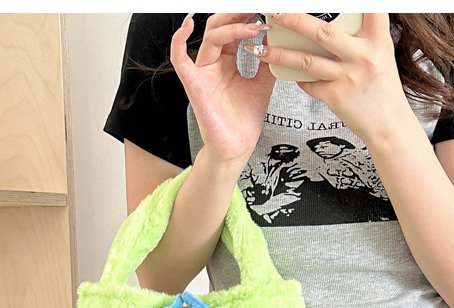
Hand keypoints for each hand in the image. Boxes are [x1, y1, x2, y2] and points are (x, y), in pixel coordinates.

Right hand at [170, 13, 275, 167]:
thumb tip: (273, 35)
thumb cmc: (244, 120)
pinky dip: (179, 40)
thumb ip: (266, 60)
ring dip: (232, 27)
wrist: (237, 147)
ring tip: (254, 25)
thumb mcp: (262, 84)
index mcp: (227, 61)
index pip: (233, 30)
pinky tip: (188, 24)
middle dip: (238, 15)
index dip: (247, 18)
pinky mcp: (193, 85)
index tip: (266, 11)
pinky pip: (179, 59)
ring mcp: (202, 73)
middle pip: (219, 27)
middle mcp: (212, 63)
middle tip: (258, 8)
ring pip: (210, 37)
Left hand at [254, 13, 411, 144]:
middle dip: (294, 19)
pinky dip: (298, 77)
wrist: (388, 124)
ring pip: (306, 61)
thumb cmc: (383, 88)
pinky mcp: (334, 97)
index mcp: (378, 39)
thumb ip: (364, 35)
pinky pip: (309, 83)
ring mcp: (347, 77)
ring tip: (262, 48)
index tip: (321, 1)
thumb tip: (341, 17)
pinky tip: (289, 72)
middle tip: (275, 11)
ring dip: (279, 54)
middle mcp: (362, 56)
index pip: (366, 8)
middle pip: (322, 32)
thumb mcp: (382, 53)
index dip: (349, 2)